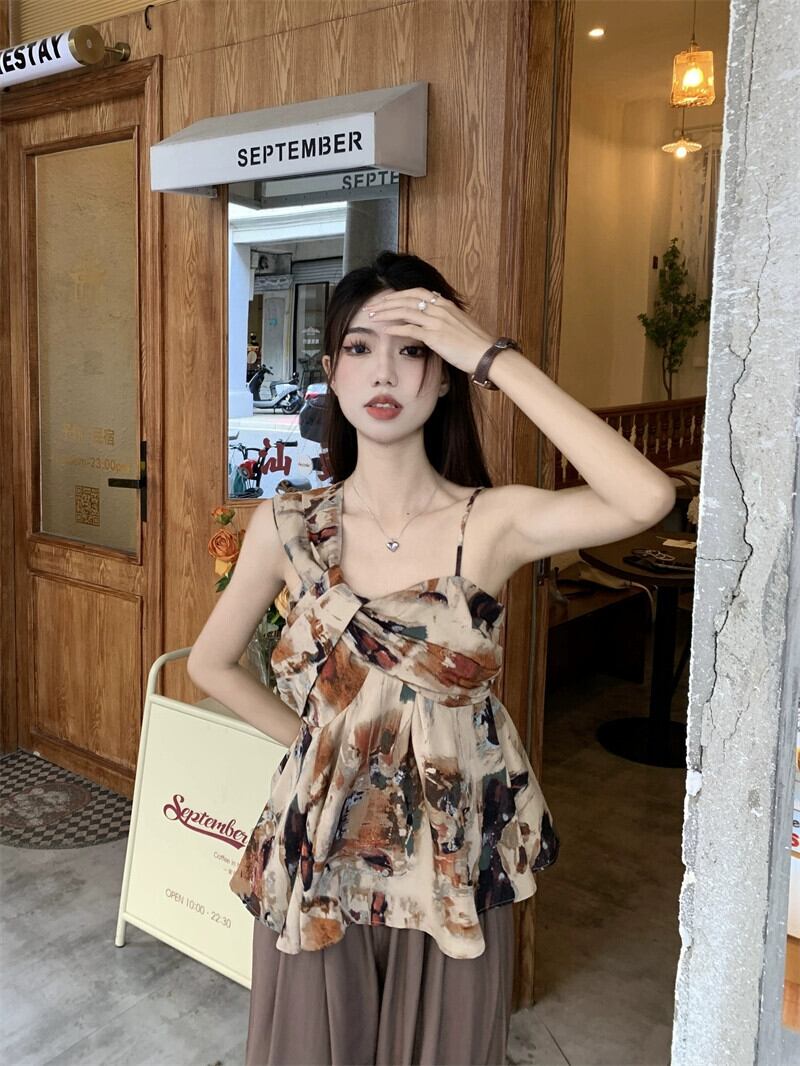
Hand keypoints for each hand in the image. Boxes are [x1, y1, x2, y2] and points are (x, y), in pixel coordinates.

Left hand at [362, 287, 497, 375]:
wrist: (486, 354)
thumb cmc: (475, 343)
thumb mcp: (460, 323)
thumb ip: (446, 316)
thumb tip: (435, 313)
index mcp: (446, 304)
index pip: (417, 292)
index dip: (399, 294)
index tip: (386, 299)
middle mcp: (440, 308)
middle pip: (407, 298)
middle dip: (387, 302)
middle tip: (372, 307)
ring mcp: (437, 321)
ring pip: (405, 311)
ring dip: (386, 313)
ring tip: (373, 317)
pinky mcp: (435, 336)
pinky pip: (410, 329)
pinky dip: (395, 328)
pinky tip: (385, 330)